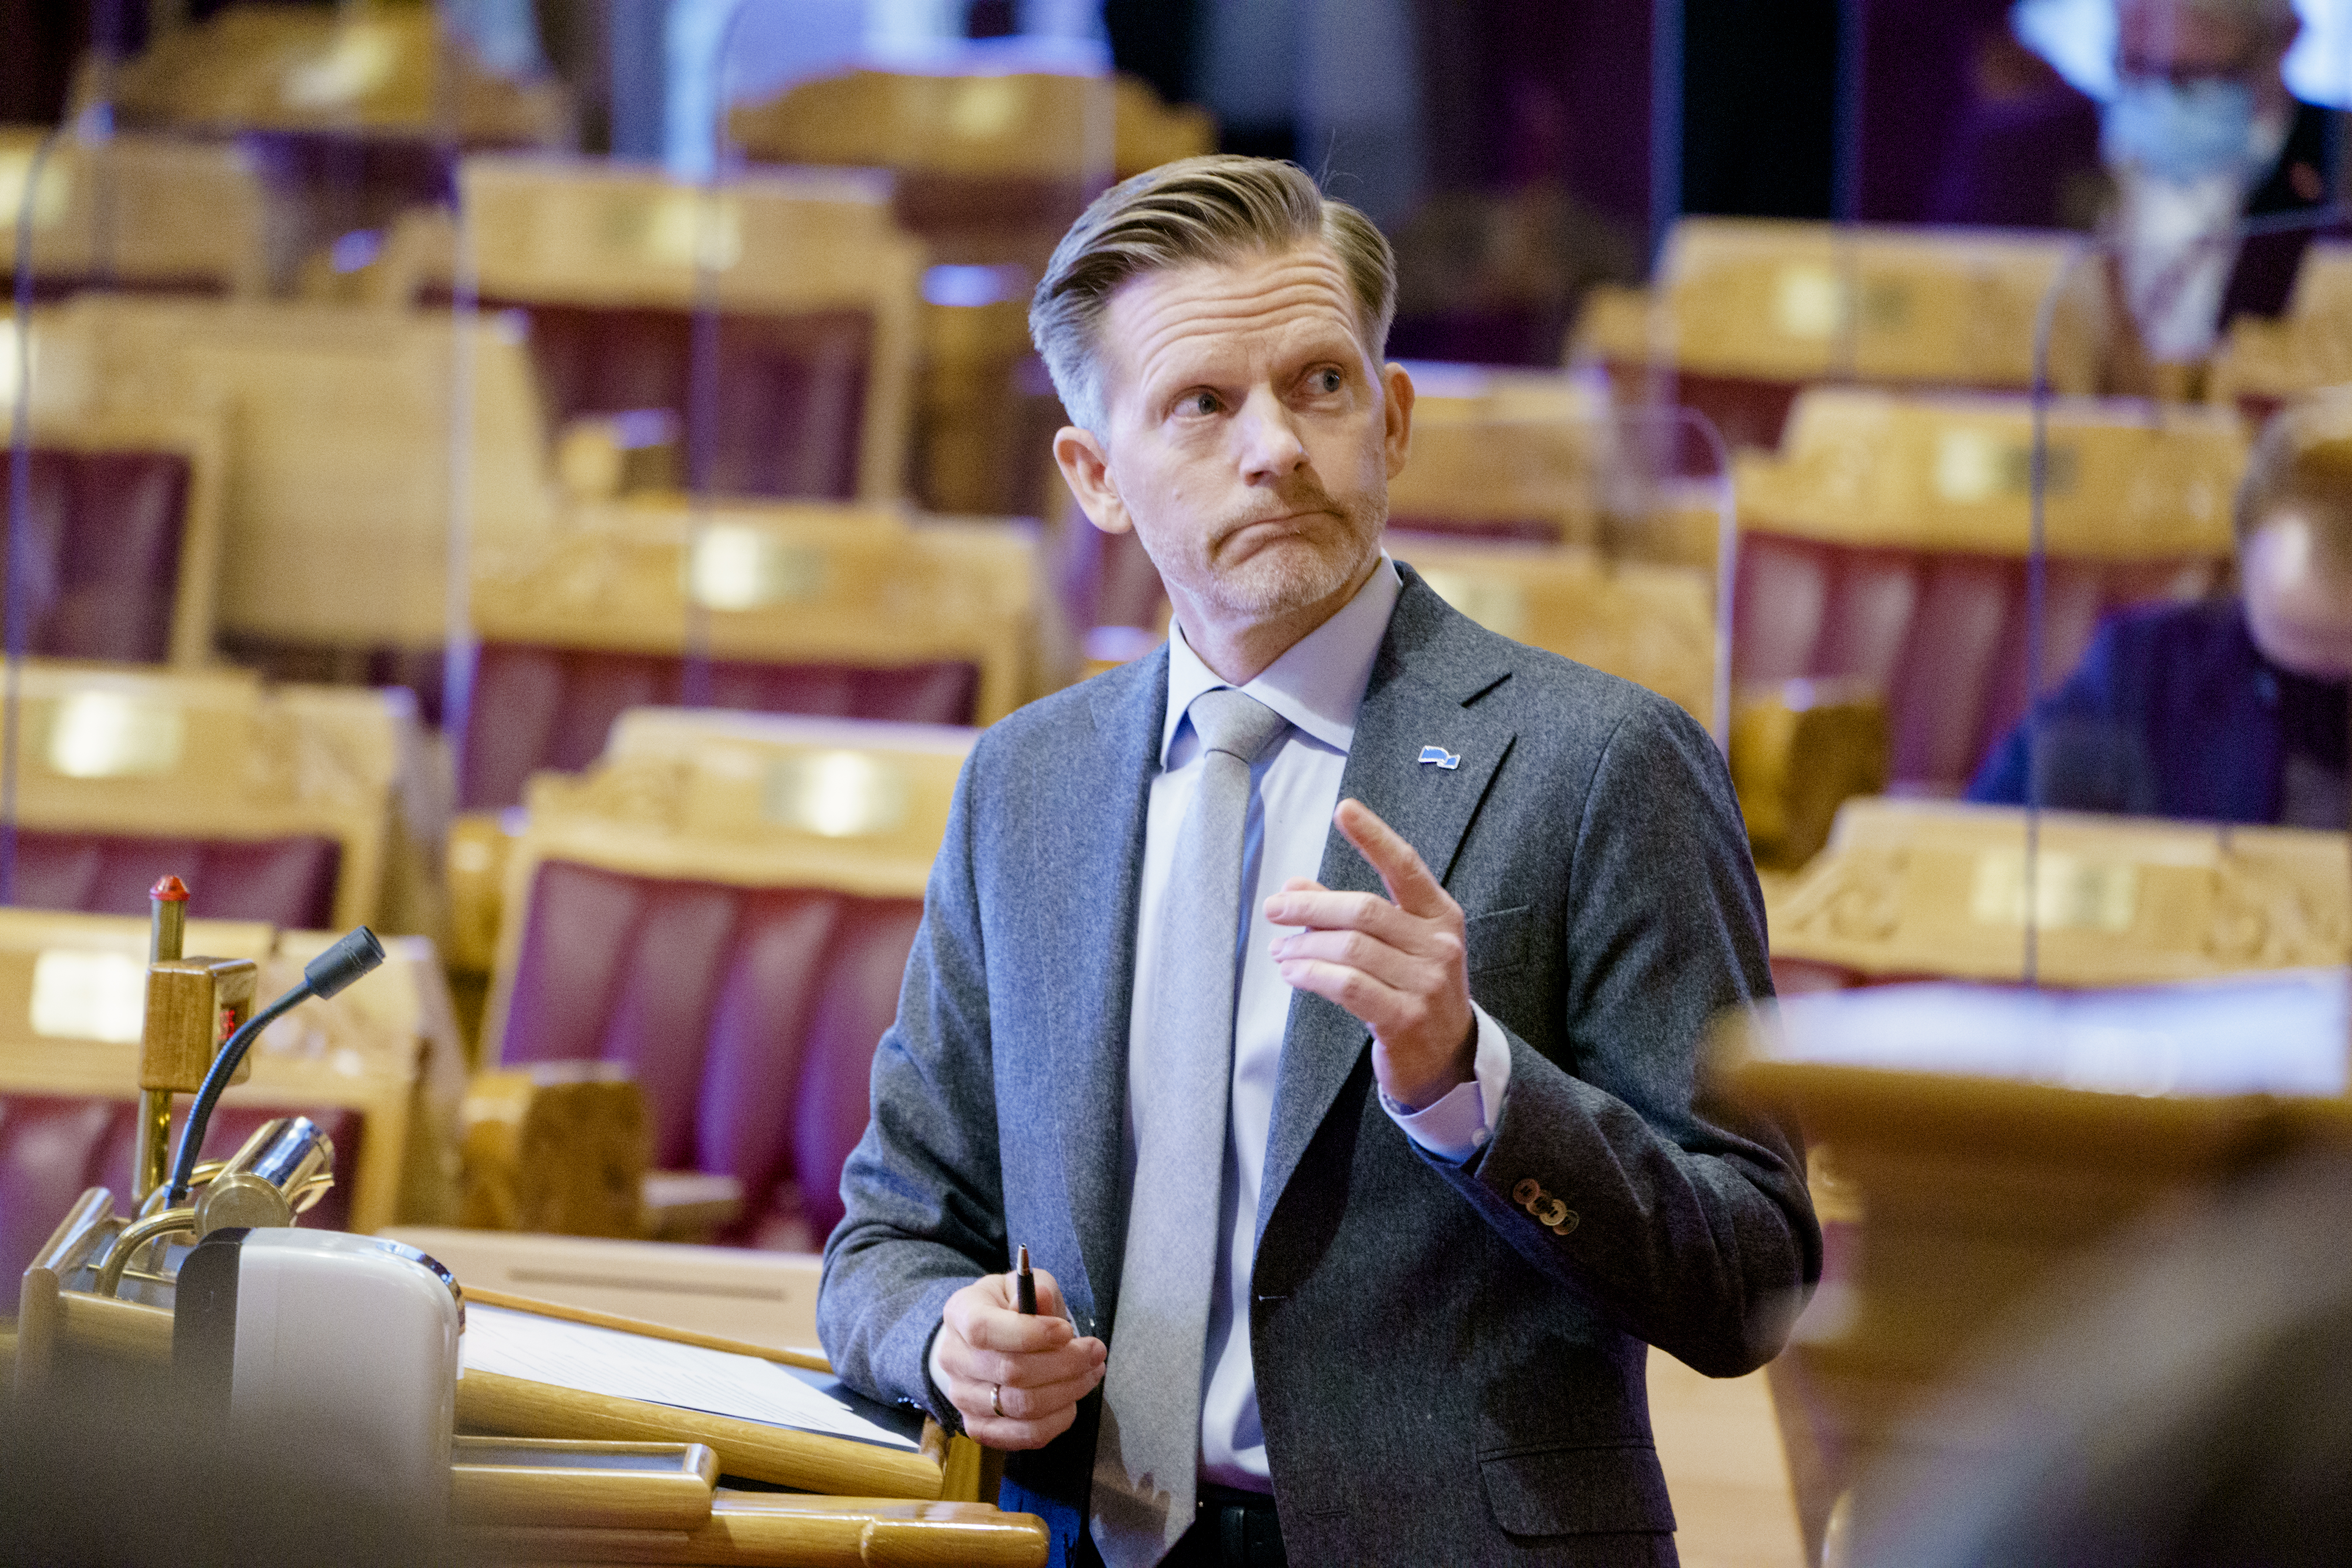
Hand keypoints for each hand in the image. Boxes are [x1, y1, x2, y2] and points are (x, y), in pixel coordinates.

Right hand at [934, 1268, 1105, 1449]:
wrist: (984, 1344)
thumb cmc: (1008, 1310)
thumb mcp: (1022, 1287)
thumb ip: (1036, 1291)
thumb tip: (1043, 1297)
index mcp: (960, 1314)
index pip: (984, 1330)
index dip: (1030, 1333)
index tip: (1067, 1331)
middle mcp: (953, 1358)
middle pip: (1011, 1372)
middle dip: (1066, 1363)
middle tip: (1095, 1352)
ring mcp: (963, 1398)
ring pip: (1023, 1407)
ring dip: (1069, 1391)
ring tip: (1090, 1372)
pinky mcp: (980, 1428)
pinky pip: (1026, 1435)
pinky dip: (1059, 1419)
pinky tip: (1071, 1399)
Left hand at [1265, 798, 1474, 1109]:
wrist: (1448, 1060)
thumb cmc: (1414, 991)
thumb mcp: (1395, 947)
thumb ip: (1349, 914)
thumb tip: (1293, 886)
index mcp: (1441, 917)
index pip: (1406, 867)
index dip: (1374, 836)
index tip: (1344, 809)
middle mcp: (1439, 946)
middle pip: (1364, 910)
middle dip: (1310, 905)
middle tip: (1273, 908)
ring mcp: (1426, 984)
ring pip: (1350, 949)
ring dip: (1304, 945)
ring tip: (1280, 949)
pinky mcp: (1405, 1018)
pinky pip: (1347, 985)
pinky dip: (1311, 974)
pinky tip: (1292, 971)